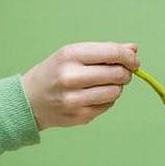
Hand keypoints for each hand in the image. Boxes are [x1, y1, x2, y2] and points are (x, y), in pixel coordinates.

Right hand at [22, 42, 139, 129]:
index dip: (129, 57)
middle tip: (121, 73)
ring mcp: (75, 99)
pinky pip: (108, 105)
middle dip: (125, 73)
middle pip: (118, 74)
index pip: (112, 53)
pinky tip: (94, 96)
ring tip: (105, 84)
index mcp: (70, 55)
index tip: (134, 61)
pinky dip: (107, 99)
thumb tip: (134, 49)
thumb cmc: (56, 72)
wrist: (29, 100)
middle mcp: (71, 77)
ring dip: (117, 87)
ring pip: (116, 92)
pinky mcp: (80, 116)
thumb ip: (105, 51)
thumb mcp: (74, 54)